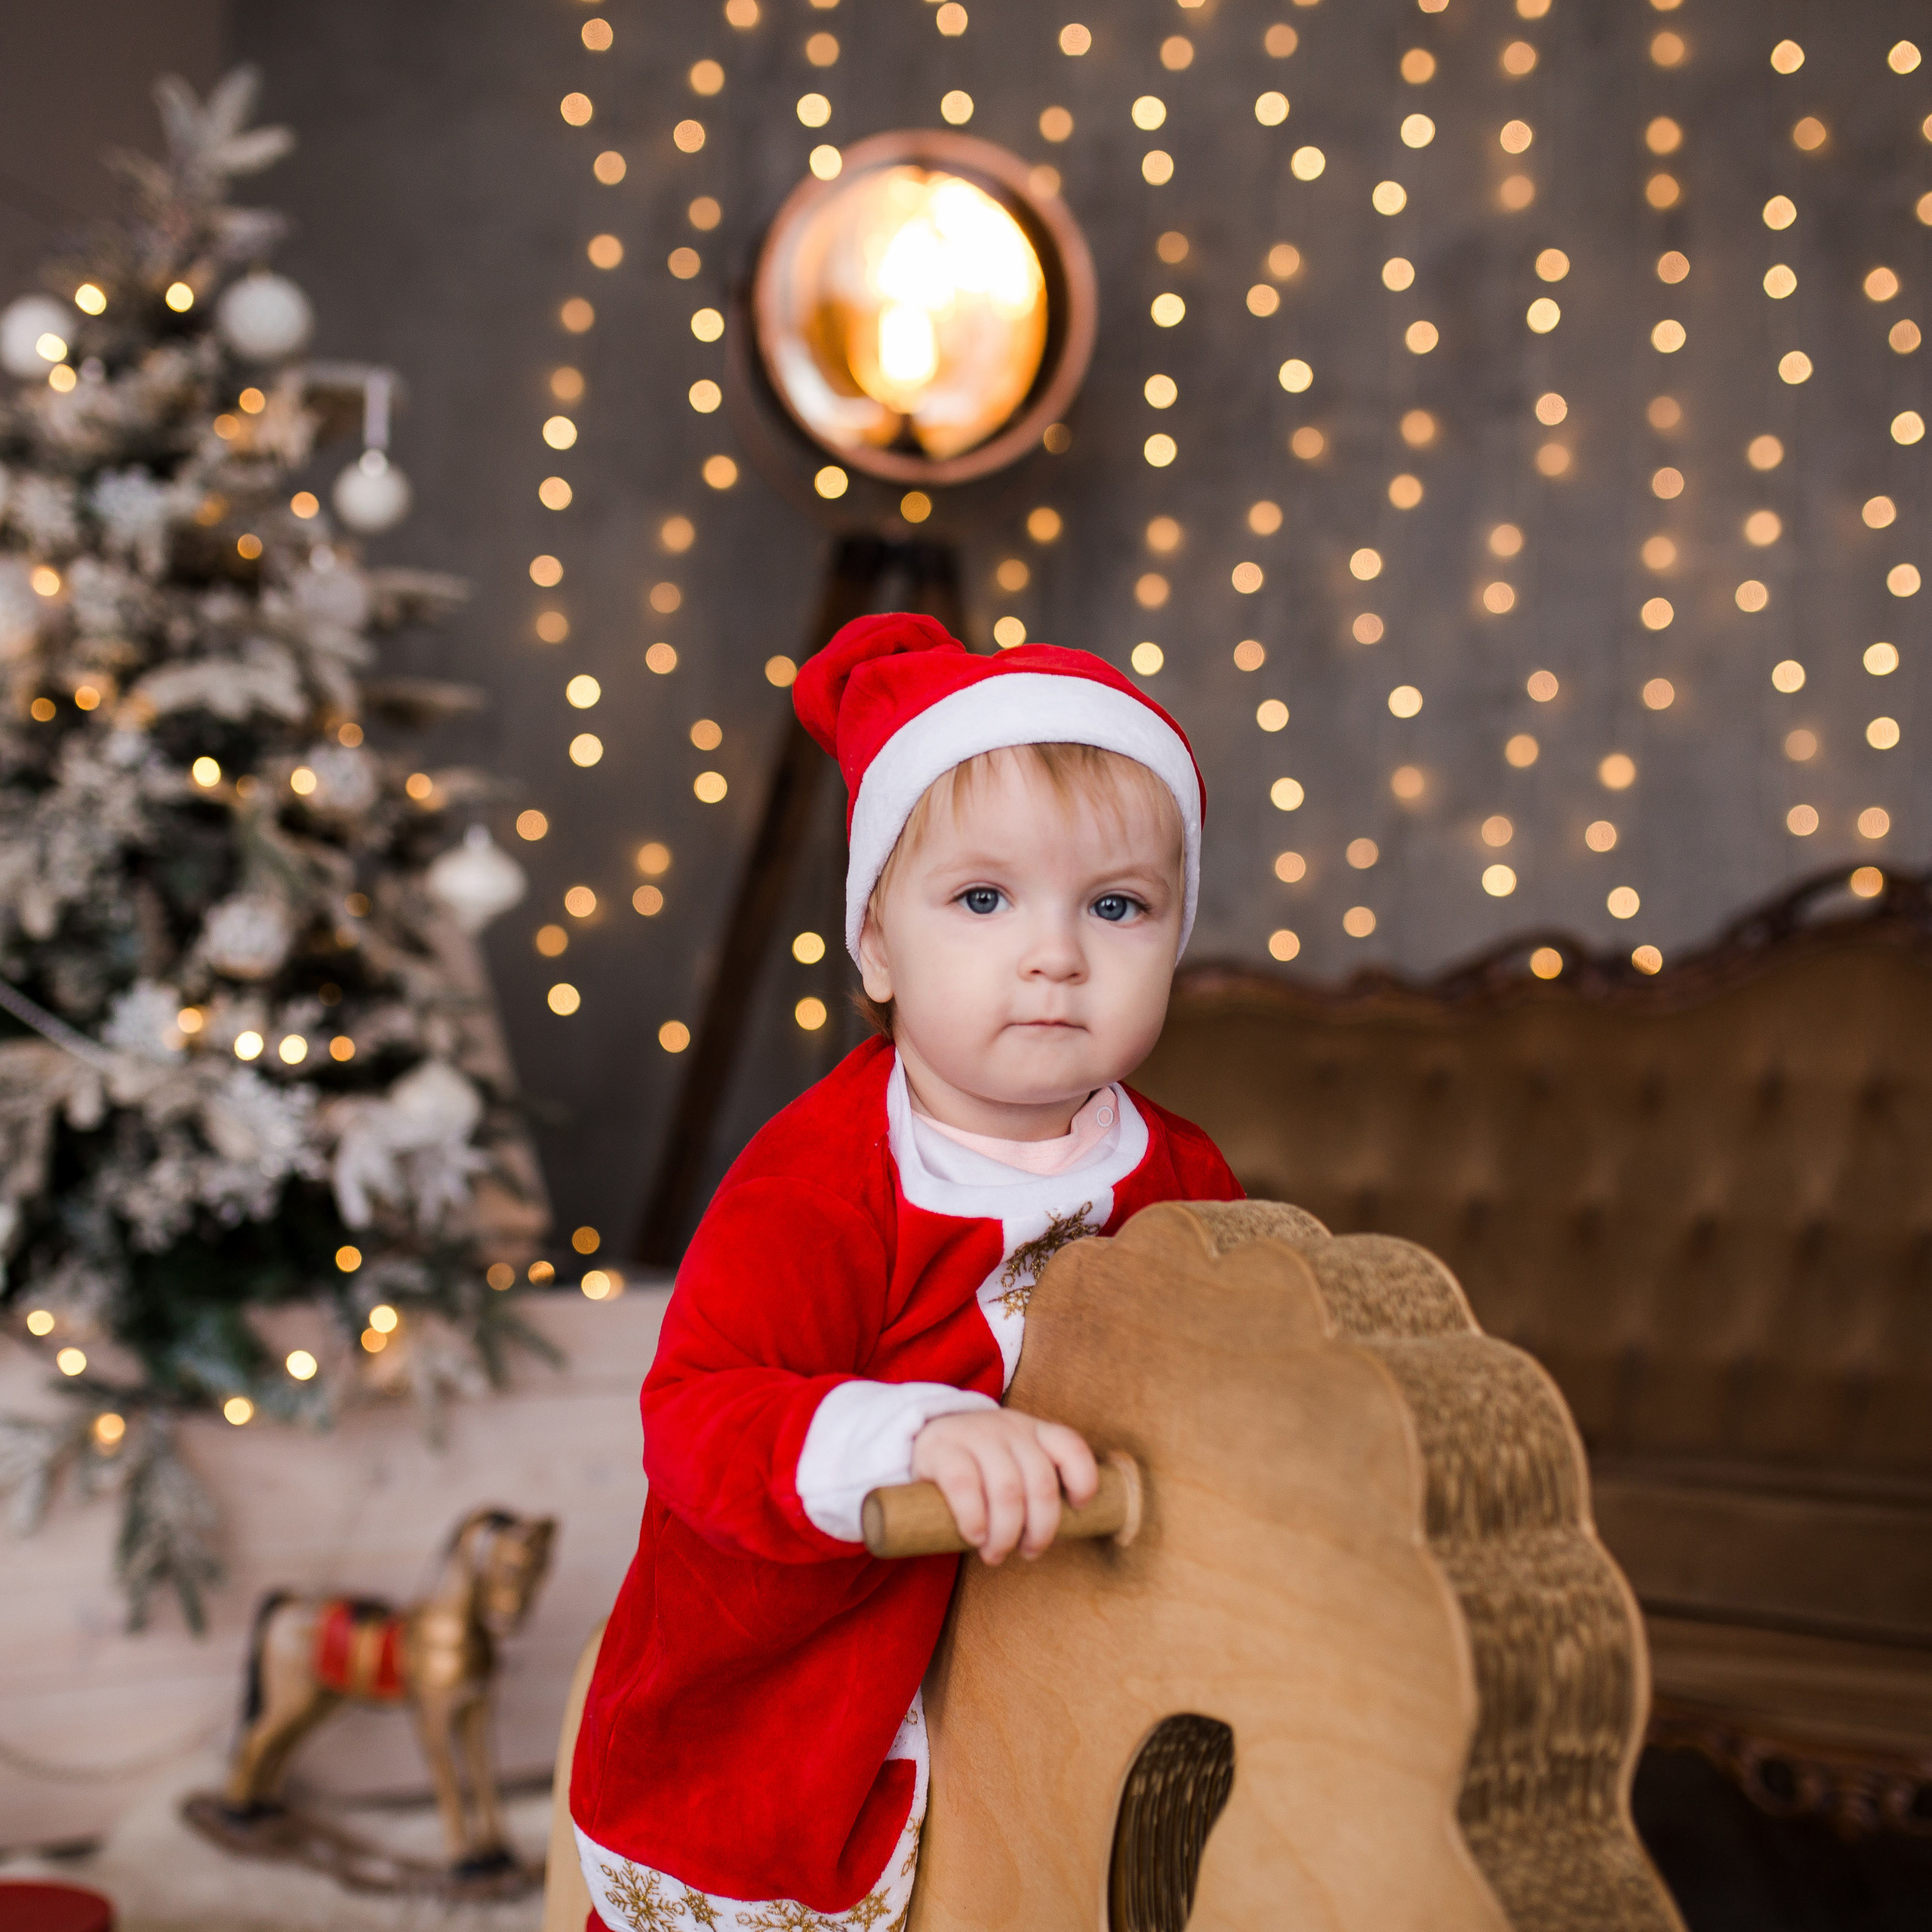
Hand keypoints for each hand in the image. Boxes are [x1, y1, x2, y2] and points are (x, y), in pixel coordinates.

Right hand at [910, 1409, 1097, 1564]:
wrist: (927, 1439)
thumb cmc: (982, 1467)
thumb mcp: (1015, 1464)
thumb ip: (1036, 1488)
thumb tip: (1062, 1536)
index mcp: (1035, 1431)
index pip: (1072, 1448)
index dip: (1083, 1482)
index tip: (1077, 1510)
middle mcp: (1010, 1428)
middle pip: (1041, 1483)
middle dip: (1041, 1529)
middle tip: (1028, 1552)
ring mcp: (976, 1434)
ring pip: (1007, 1489)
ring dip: (1006, 1533)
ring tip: (996, 1554)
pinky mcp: (942, 1448)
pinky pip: (964, 1485)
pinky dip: (974, 1519)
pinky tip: (974, 1537)